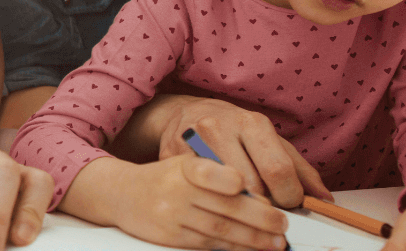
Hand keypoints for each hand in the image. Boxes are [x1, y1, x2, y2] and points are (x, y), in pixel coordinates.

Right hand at [60, 156, 289, 250]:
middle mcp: (177, 189)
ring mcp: (172, 215)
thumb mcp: (186, 163)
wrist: (122, 193)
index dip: (227, 179)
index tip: (247, 185)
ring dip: (252, 240)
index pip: (207, 171)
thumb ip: (218, 172)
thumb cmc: (166, 177)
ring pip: (220, 230)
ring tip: (275, 244)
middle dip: (259, 220)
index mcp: (184, 166)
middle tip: (282, 226)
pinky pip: (207, 245)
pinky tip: (249, 249)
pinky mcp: (169, 236)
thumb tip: (258, 193)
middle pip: (224, 207)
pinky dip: (232, 249)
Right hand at [148, 96, 332, 207]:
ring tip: (246, 211)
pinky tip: (220, 206)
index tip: (290, 204)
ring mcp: (191, 144)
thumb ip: (299, 169)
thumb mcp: (269, 140)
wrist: (183, 115)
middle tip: (269, 212)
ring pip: (223, 197)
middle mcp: (218, 128)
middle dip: (265, 208)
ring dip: (240, 214)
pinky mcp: (170, 161)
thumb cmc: (233, 129)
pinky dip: (214, 211)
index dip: (289, 196)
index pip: (277, 169)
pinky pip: (198, 198)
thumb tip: (323, 198)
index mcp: (250, 122)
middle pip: (250, 187)